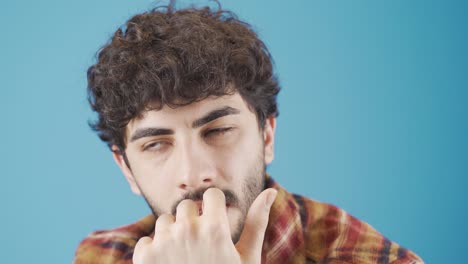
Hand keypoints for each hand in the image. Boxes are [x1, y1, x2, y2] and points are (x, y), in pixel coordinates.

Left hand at [133, 187, 277, 263]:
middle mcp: (188, 230)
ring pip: (165, 220)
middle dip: (193, 219)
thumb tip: (271, 190)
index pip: (211, 194)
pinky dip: (154, 250)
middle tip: (200, 244)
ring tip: (184, 257)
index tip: (216, 222)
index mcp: (215, 228)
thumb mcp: (247, 257)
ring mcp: (164, 243)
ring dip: (172, 233)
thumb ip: (257, 222)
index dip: (215, 208)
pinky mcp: (145, 257)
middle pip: (187, 205)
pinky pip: (146, 240)